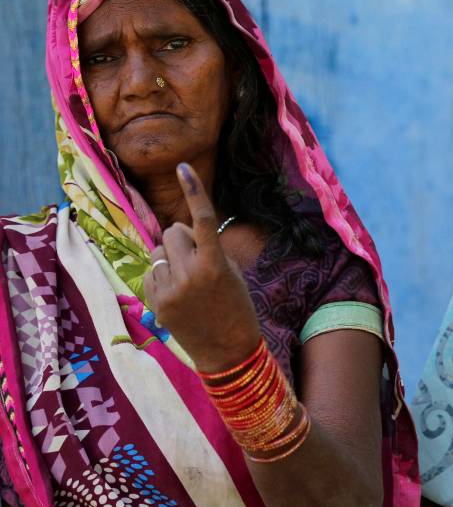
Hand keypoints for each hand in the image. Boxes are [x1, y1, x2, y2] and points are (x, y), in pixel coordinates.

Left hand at [144, 162, 261, 372]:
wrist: (228, 350)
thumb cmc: (236, 306)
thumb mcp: (231, 272)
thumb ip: (207, 249)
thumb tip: (179, 231)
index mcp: (215, 264)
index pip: (201, 219)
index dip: (193, 190)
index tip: (182, 167)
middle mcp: (191, 274)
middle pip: (172, 232)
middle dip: (181, 238)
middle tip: (195, 256)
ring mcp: (170, 290)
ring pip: (159, 252)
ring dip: (170, 258)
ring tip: (186, 279)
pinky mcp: (156, 304)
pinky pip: (151, 274)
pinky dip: (162, 278)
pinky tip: (177, 294)